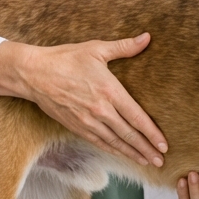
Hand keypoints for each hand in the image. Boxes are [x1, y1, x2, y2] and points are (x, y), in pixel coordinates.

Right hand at [0, 34, 167, 167]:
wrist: (34, 73)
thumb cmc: (65, 58)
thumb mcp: (96, 49)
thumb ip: (124, 47)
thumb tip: (147, 38)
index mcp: (109, 91)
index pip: (136, 117)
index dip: (152, 133)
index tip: (164, 143)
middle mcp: (100, 110)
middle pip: (128, 135)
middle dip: (147, 149)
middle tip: (160, 159)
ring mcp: (87, 121)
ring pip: (115, 142)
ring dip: (132, 153)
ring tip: (147, 161)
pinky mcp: (76, 126)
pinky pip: (99, 142)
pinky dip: (113, 150)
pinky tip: (123, 154)